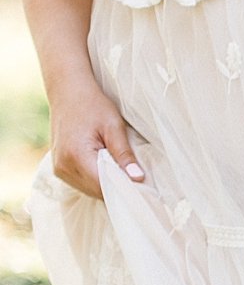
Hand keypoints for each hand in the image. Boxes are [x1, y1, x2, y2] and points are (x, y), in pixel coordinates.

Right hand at [48, 80, 144, 199]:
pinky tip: (108, 169)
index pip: (104, 187)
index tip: (144, 190)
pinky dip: (96, 180)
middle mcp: (63, 166)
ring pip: (90, 190)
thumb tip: (138, 178)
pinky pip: (82, 183)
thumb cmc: (92, 105)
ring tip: (122, 172)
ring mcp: (58, 168)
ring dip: (107, 185)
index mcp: (76, 156)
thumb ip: (124, 154)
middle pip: (97, 192)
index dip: (125, 190)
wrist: (68, 92)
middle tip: (137, 181)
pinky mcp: (59, 167)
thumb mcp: (113, 127)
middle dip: (118, 189)